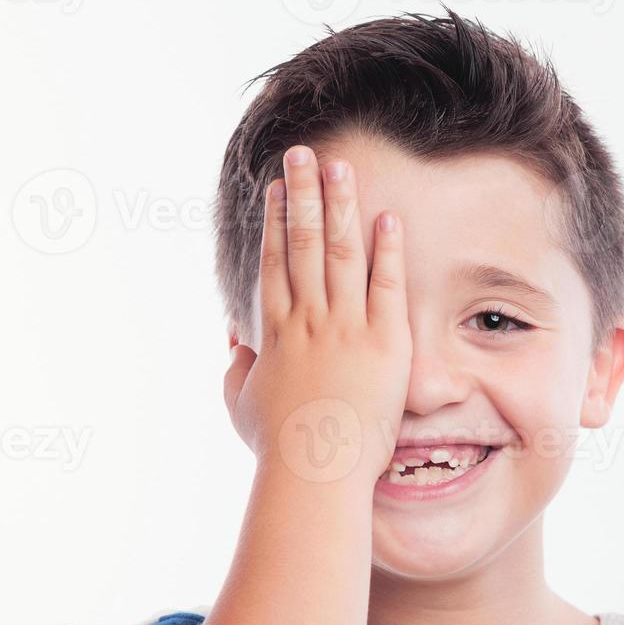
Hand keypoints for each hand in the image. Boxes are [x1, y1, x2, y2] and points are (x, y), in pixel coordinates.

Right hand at [224, 144, 410, 487]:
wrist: (313, 471)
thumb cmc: (279, 448)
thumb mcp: (243, 405)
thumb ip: (238, 370)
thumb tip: (236, 346)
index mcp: (276, 333)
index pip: (274, 262)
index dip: (275, 220)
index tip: (277, 187)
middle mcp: (308, 321)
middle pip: (302, 242)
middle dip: (304, 194)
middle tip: (305, 153)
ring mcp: (345, 328)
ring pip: (340, 253)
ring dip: (341, 206)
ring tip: (341, 167)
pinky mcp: (384, 343)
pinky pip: (386, 286)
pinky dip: (386, 251)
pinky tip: (387, 218)